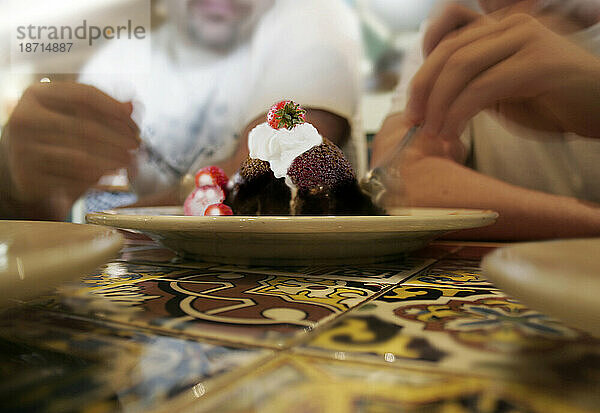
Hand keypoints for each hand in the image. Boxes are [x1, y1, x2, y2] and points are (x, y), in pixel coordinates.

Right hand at [0, 82, 139, 218]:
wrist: (26, 171)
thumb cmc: (57, 138)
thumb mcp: (74, 117)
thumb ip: (103, 109)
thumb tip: (133, 105)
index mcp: (37, 94)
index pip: (84, 95)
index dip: (115, 109)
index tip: (135, 124)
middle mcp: (25, 118)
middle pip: (85, 127)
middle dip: (119, 139)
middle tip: (138, 146)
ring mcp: (23, 149)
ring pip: (81, 156)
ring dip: (113, 160)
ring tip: (131, 161)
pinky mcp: (29, 176)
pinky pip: (72, 178)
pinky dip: (98, 177)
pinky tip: (114, 174)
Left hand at [404, 3, 599, 140]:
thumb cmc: (550, 103)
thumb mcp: (500, 91)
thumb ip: (469, 85)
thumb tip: (427, 103)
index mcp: (498, 29)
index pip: (444, 39)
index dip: (422, 73)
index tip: (413, 107)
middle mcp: (510, 25)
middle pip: (448, 52)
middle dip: (423, 89)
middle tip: (415, 121)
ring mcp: (526, 39)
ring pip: (461, 67)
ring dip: (440, 104)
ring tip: (434, 132)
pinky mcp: (538, 62)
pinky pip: (483, 86)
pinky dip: (460, 112)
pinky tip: (454, 132)